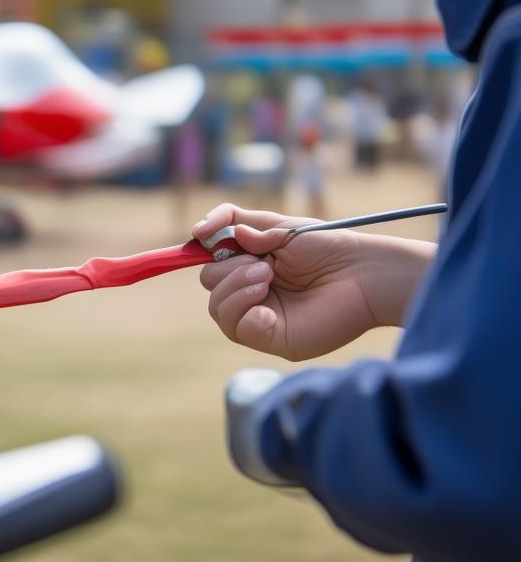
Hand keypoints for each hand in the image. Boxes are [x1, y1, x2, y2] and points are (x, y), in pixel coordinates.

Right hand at [193, 203, 435, 360]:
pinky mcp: (273, 338)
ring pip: (217, 309)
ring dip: (236, 290)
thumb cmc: (326, 245)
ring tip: (268, 279)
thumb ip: (236, 223)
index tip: (202, 236)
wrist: (362, 272)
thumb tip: (199, 234)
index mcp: (250, 263)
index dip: (201, 249)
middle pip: (208, 284)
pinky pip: (238, 330)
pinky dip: (247, 316)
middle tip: (264, 266)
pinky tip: (269, 311)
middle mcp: (252, 290)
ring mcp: (260, 316)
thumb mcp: (276, 226)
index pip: (210, 260)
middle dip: (228, 270)